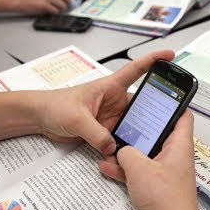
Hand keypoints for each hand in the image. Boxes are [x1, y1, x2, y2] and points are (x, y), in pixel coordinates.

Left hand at [34, 50, 174, 154]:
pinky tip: (129, 154)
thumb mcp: (76, 118)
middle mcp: (114, 101)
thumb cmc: (54, 105)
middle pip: (141, 104)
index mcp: (110, 86)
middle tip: (168, 120)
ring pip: (133, 124)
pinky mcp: (105, 131)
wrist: (39, 118)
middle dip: (154, 111)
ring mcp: (111, 116)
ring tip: (149, 142)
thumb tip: (113, 146)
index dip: (154, 60)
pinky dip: (125, 146)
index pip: (136, 69)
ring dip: (139, 132)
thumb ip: (95, 133)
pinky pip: (120, 138)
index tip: (170, 55)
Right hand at [99, 110, 203, 209]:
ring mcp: (166, 170)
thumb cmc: (166, 199)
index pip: (183, 115)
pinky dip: (126, 169)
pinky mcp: (157, 184)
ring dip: (127, 151)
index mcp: (179, 145)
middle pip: (158, 133)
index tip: (158, 95)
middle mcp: (175, 155)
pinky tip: (108, 168)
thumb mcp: (139, 168)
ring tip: (109, 148)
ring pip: (145, 153)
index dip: (173, 103)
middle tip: (124, 121)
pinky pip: (140, 170)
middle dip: (138, 129)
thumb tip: (121, 150)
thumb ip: (127, 153)